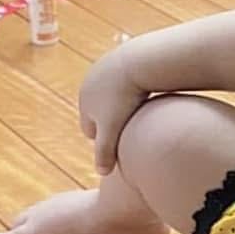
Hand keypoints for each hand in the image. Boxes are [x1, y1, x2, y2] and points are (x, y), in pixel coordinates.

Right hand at [78, 48, 148, 174]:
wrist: (139, 60)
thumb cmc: (125, 97)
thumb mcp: (112, 129)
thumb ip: (105, 153)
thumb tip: (101, 173)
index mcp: (84, 101)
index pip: (90, 130)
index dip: (105, 141)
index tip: (121, 147)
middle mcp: (90, 83)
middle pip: (100, 113)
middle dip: (112, 124)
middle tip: (131, 134)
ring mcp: (104, 69)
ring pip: (114, 96)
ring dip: (124, 105)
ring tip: (142, 116)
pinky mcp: (122, 59)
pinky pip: (127, 82)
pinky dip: (134, 90)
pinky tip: (150, 97)